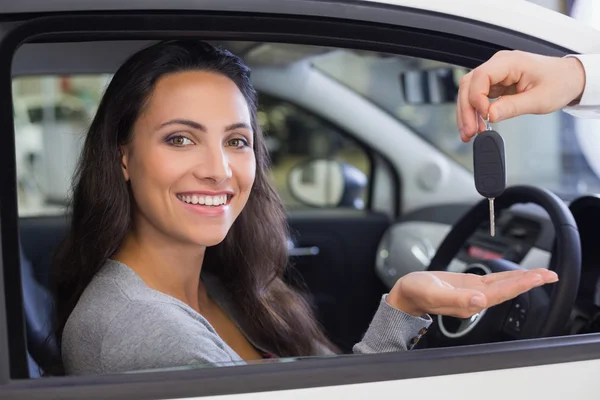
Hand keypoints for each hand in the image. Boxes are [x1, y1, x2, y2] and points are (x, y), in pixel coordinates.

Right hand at [388, 268, 557, 318]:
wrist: (405, 294)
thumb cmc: (415, 293)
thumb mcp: (433, 292)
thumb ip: (456, 299)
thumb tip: (480, 301)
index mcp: (469, 303)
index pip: (501, 293)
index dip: (521, 285)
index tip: (539, 278)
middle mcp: (475, 300)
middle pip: (508, 290)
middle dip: (530, 282)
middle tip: (550, 275)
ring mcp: (472, 293)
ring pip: (503, 285)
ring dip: (522, 280)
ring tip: (541, 275)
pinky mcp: (468, 287)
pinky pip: (492, 282)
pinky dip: (507, 277)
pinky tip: (516, 275)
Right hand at [457, 50, 585, 141]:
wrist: (570, 79)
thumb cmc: (560, 82)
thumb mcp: (539, 99)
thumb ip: (512, 107)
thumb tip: (490, 115)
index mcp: (510, 62)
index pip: (480, 77)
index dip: (477, 98)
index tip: (485, 116)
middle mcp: (499, 65)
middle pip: (468, 85)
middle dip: (466, 110)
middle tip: (470, 131)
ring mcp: (496, 74)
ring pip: (469, 92)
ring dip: (467, 113)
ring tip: (470, 132)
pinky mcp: (496, 83)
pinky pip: (477, 96)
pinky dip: (474, 112)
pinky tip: (476, 124)